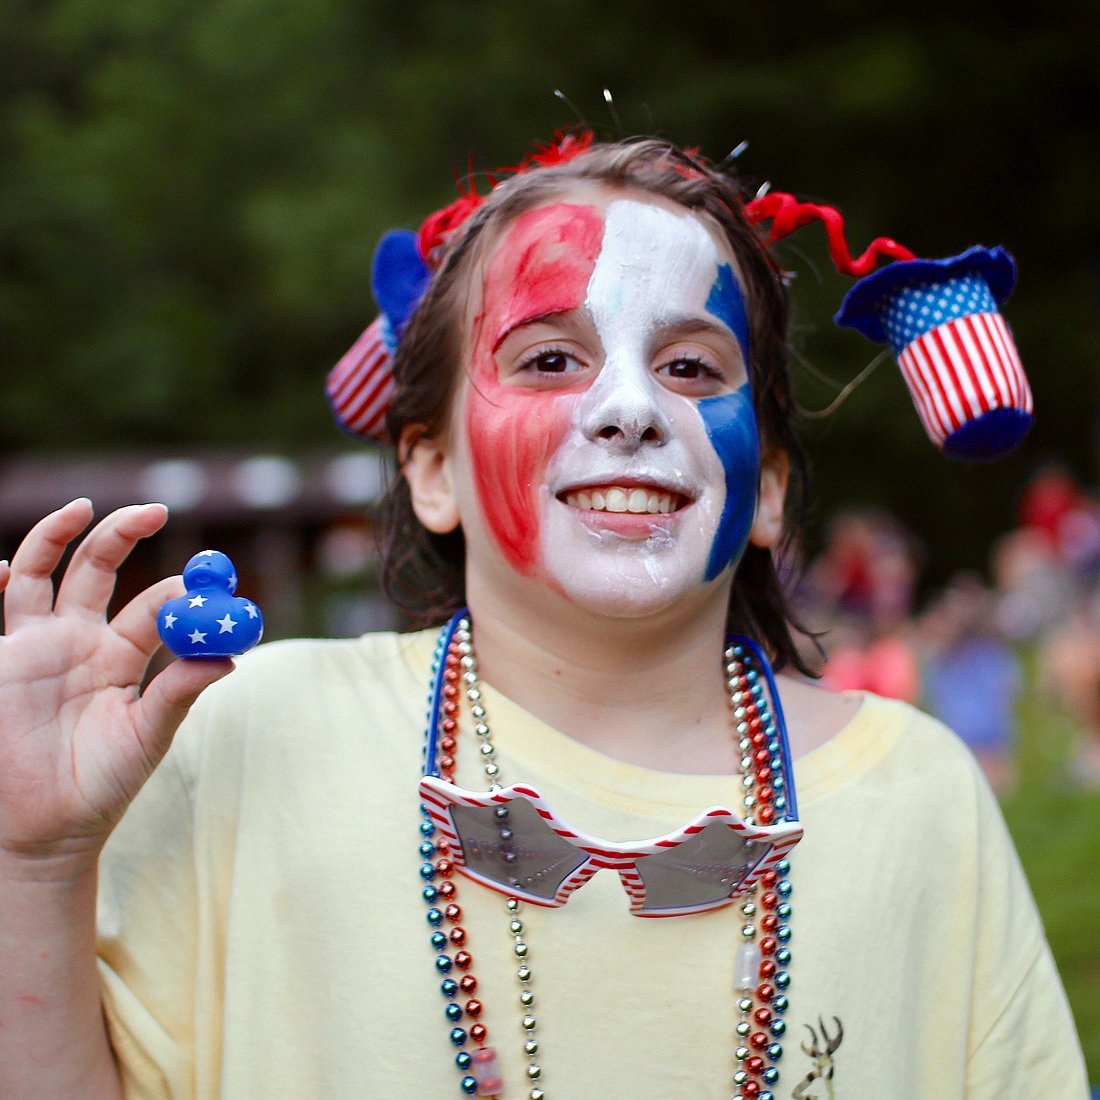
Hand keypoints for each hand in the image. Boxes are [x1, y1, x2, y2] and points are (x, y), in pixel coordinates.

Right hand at [0, 500, 232, 868]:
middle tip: (155, 510)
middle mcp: (80, 640)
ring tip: (83, 508)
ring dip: (57, 536)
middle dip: (122, 534)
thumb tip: (228, 657)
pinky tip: (1, 568)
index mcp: (122, 654)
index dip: (176, 590)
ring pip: (44, 574)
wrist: (46, 829)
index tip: (202, 583)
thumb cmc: (103, 784)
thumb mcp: (148, 735)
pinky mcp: (0, 660)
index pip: (151, 605)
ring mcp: (35, 646)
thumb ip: (179, 692)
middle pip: (99, 569)